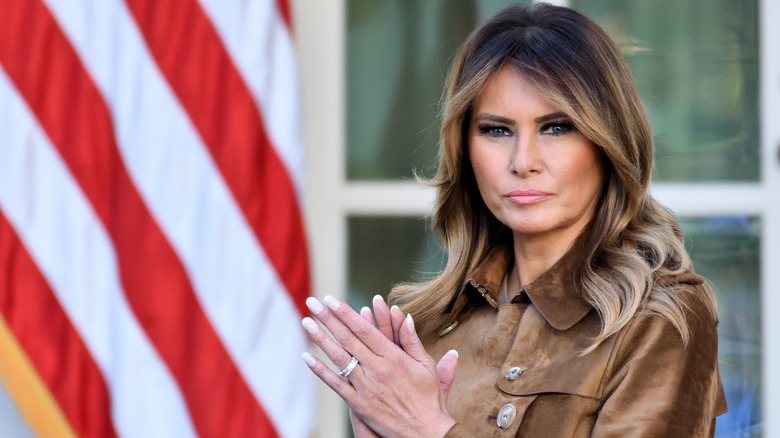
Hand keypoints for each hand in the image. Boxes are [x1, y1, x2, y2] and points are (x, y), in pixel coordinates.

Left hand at [301, 295, 457, 437]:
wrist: (426, 434)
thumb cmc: (428, 399)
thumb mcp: (426, 365)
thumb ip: (412, 340)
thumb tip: (405, 315)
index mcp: (393, 357)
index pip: (364, 330)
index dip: (346, 313)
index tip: (331, 300)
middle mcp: (377, 369)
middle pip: (348, 339)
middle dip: (328, 319)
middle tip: (313, 302)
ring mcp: (366, 387)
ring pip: (339, 358)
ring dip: (321, 338)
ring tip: (306, 321)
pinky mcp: (360, 405)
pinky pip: (336, 385)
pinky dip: (321, 371)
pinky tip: (307, 357)